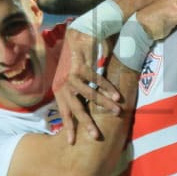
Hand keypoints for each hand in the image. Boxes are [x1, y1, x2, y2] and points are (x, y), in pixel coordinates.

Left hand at [53, 29, 121, 144]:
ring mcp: (71, 73)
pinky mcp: (81, 64)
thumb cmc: (77, 59)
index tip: (72, 142)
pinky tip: (117, 95)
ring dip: (103, 104)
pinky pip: (96, 79)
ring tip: (117, 112)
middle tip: (96, 136)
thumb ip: (76, 93)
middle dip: (86, 123)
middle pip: (75, 107)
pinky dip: (107, 87)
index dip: (68, 126)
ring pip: (88, 94)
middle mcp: (63, 83)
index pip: (64, 112)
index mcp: (59, 89)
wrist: (77, 33)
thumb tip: (84, 111)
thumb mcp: (72, 78)